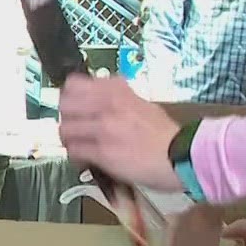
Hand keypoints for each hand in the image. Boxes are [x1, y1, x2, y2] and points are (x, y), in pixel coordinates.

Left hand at [57, 75, 183, 191]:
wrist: (181, 154)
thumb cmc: (165, 133)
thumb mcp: (142, 104)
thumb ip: (120, 99)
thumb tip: (102, 100)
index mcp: (116, 90)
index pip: (74, 84)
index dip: (69, 97)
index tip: (73, 106)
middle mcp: (106, 105)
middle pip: (64, 106)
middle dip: (66, 118)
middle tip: (75, 128)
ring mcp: (103, 128)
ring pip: (65, 129)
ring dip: (70, 140)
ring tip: (79, 146)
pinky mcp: (102, 152)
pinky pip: (74, 151)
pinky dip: (76, 157)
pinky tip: (86, 160)